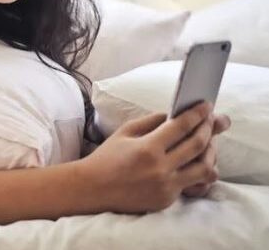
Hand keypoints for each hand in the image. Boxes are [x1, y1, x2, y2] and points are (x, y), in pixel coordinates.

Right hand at [79, 101, 221, 213]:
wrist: (93, 188)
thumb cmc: (107, 157)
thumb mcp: (125, 132)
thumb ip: (151, 122)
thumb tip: (175, 115)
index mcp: (147, 148)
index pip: (181, 127)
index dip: (197, 114)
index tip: (207, 106)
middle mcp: (160, 168)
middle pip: (197, 145)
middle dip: (209, 129)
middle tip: (212, 120)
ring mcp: (166, 186)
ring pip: (205, 169)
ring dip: (211, 153)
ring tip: (208, 143)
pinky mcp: (167, 200)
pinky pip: (194, 185)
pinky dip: (200, 174)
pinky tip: (200, 164)